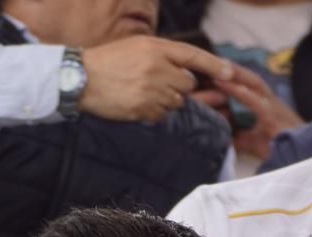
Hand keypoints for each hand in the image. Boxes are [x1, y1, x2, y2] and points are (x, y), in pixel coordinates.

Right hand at [80, 37, 232, 123]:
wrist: (81, 78)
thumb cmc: (109, 61)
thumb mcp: (136, 47)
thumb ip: (162, 56)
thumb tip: (186, 74)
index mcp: (156, 48)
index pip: (193, 56)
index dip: (214, 65)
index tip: (230, 73)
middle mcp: (156, 68)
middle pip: (187, 84)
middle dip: (178, 85)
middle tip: (157, 82)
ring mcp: (150, 90)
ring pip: (175, 101)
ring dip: (165, 99)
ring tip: (143, 91)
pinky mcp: (142, 108)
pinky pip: (161, 114)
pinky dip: (154, 111)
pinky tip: (136, 102)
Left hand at [192, 64, 301, 160]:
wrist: (304, 157)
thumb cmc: (282, 149)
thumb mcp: (256, 143)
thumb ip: (240, 138)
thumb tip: (222, 139)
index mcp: (268, 105)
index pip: (250, 85)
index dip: (235, 76)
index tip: (217, 68)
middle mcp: (271, 102)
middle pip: (251, 78)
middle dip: (234, 68)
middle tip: (214, 59)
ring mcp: (274, 107)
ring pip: (253, 84)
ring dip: (236, 74)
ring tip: (218, 65)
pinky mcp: (274, 117)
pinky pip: (256, 102)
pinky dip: (241, 92)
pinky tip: (227, 85)